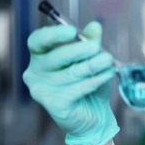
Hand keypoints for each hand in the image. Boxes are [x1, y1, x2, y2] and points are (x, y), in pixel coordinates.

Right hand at [23, 22, 119, 144]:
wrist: (93, 117)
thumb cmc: (88, 85)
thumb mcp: (90, 60)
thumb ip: (90, 42)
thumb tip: (95, 26)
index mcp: (40, 57)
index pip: (37, 41)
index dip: (53, 35)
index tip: (73, 31)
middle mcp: (35, 72)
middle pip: (54, 57)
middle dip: (79, 50)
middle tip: (98, 48)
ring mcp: (42, 90)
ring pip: (71, 73)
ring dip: (93, 65)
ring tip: (109, 61)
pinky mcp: (55, 104)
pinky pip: (78, 88)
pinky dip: (95, 80)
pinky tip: (106, 75)